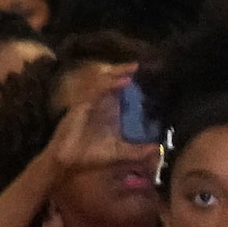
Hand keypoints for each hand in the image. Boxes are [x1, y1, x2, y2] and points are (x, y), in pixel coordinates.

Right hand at [42, 63, 153, 180]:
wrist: (69, 162)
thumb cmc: (91, 156)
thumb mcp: (120, 153)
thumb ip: (139, 151)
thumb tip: (158, 149)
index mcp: (111, 112)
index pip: (123, 92)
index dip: (134, 82)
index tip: (150, 73)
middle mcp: (101, 104)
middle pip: (113, 82)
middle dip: (125, 71)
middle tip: (142, 63)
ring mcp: (90, 103)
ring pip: (104, 83)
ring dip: (118, 74)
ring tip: (134, 67)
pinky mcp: (81, 106)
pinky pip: (95, 91)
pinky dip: (108, 85)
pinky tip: (123, 81)